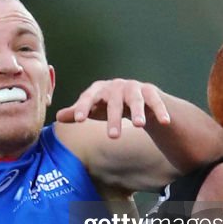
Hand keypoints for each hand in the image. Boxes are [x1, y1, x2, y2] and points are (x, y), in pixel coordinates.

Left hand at [55, 79, 170, 137]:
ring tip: (138, 125)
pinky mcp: (150, 91)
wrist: (135, 97)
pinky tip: (165, 122)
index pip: (88, 97)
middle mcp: (116, 86)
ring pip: (136, 99)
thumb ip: (77, 112)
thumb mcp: (94, 108)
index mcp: (99, 89)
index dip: (83, 107)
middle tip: (113, 137)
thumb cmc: (108, 104)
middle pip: (114, 102)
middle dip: (114, 119)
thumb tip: (57, 117)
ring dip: (138, 111)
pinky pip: (155, 101)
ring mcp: (134, 88)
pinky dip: (160, 111)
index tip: (78, 120)